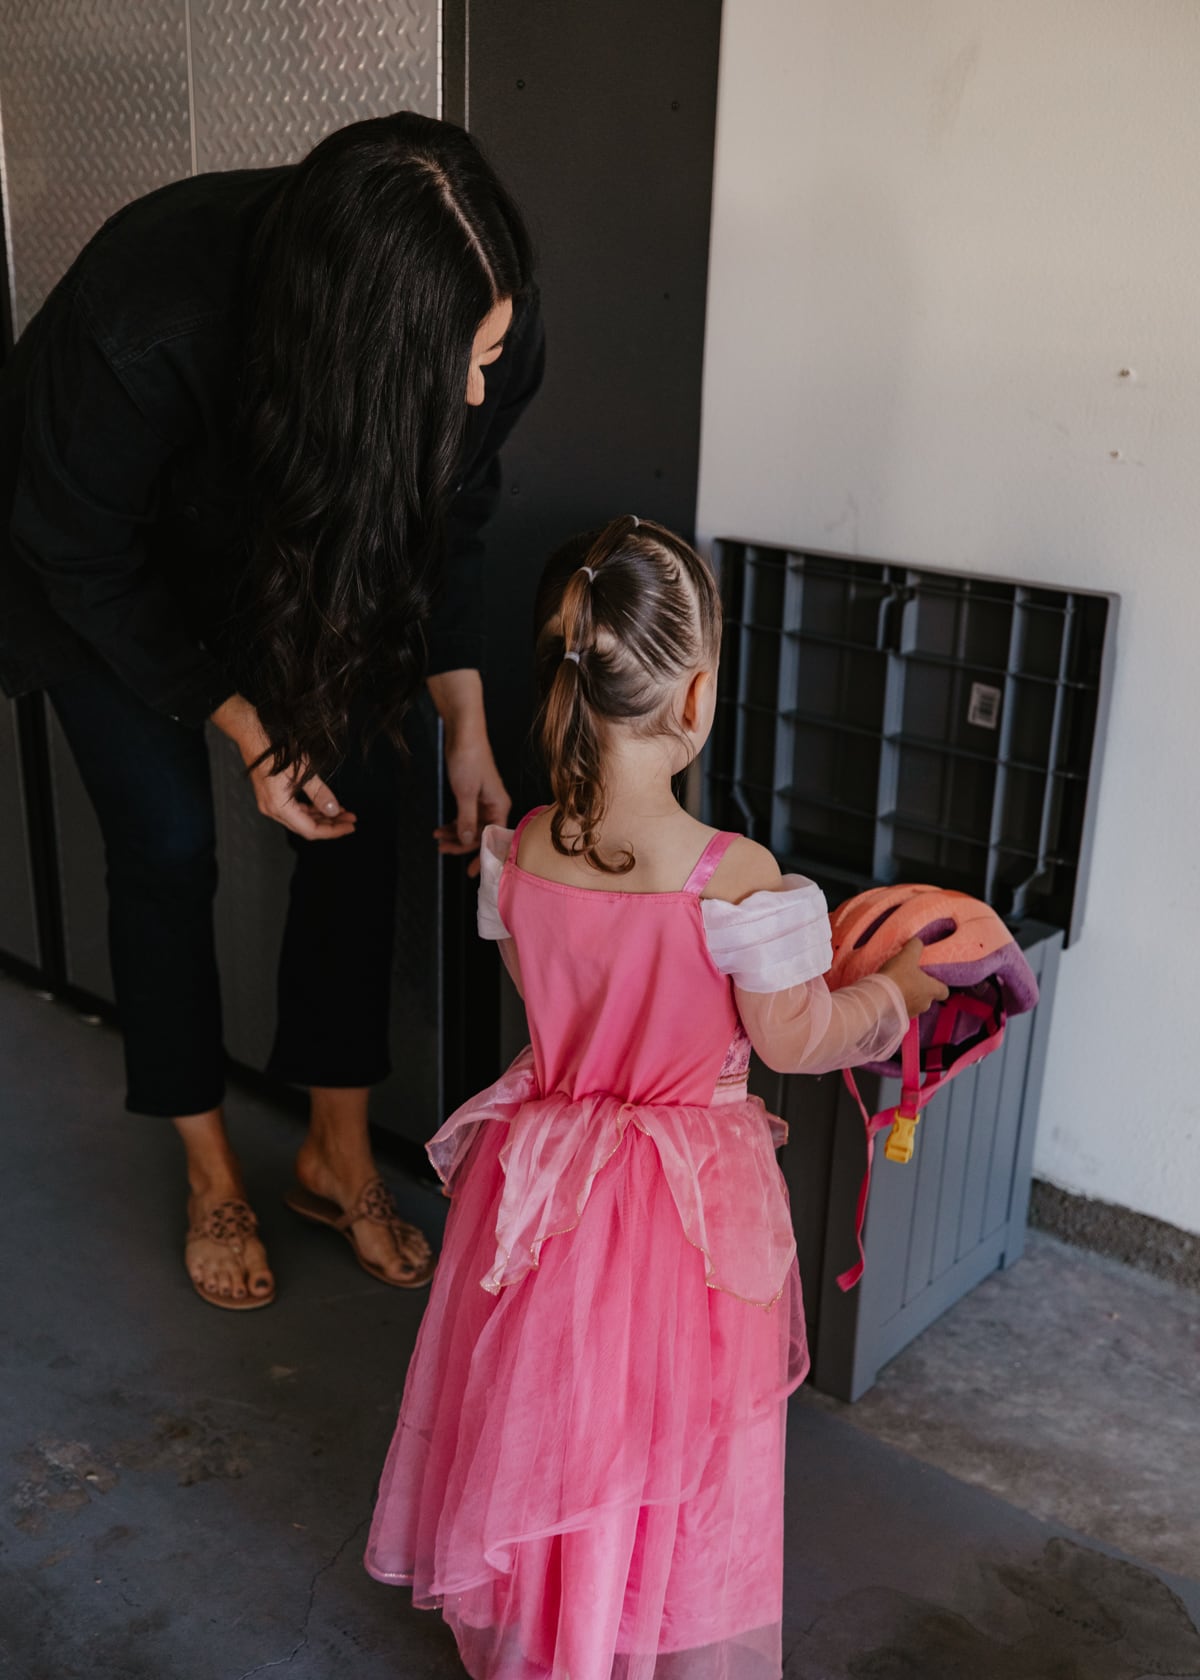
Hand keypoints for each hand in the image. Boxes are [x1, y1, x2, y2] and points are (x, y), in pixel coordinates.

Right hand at [210, 694, 356, 841]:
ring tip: (341, 812)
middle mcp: (272, 810)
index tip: (350, 826)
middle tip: (350, 819)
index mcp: (279, 807)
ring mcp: (270, 804)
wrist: (254, 736)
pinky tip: (324, 806)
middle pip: (306, 828)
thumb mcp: (304, 773)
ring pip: (301, 820)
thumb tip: (333, 811)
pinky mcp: (272, 796)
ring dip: (321, 817)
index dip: (333, 831)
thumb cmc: (276, 751)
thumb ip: (320, 795)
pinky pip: (294, 810)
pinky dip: (311, 810)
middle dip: (330, 825)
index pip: (311, 830)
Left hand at [427, 669, 510, 876]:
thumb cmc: (468, 759)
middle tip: (442, 850)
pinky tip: (442, 827)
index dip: (482, 856)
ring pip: (472, 826)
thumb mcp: (465, 794)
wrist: (463, 732)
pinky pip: (467, 815)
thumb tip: (467, 842)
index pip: (493, 839)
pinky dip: (455, 822)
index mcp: (499, 806)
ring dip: (455, 834)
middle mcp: (495, 805)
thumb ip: (466, 820)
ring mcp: (485, 800)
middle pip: (481, 834)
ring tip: (437, 839)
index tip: (473, 873)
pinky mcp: (474, 794)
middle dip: (462, 845)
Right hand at [880, 938, 950, 1019]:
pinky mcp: (899, 1018)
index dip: (939, 984)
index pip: (944, 991)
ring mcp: (912, 1013)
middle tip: (909, 979)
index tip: (931, 978)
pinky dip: (897, 1004)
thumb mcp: (907, 956)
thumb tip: (917, 942)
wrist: (877, 998)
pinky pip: (902, 1010)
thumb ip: (915, 947)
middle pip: (928, 997)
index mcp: (931, 990)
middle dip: (920, 990)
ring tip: (896, 987)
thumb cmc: (897, 977)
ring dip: (908, 997)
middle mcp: (925, 1004)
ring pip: (915, 1004)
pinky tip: (888, 995)